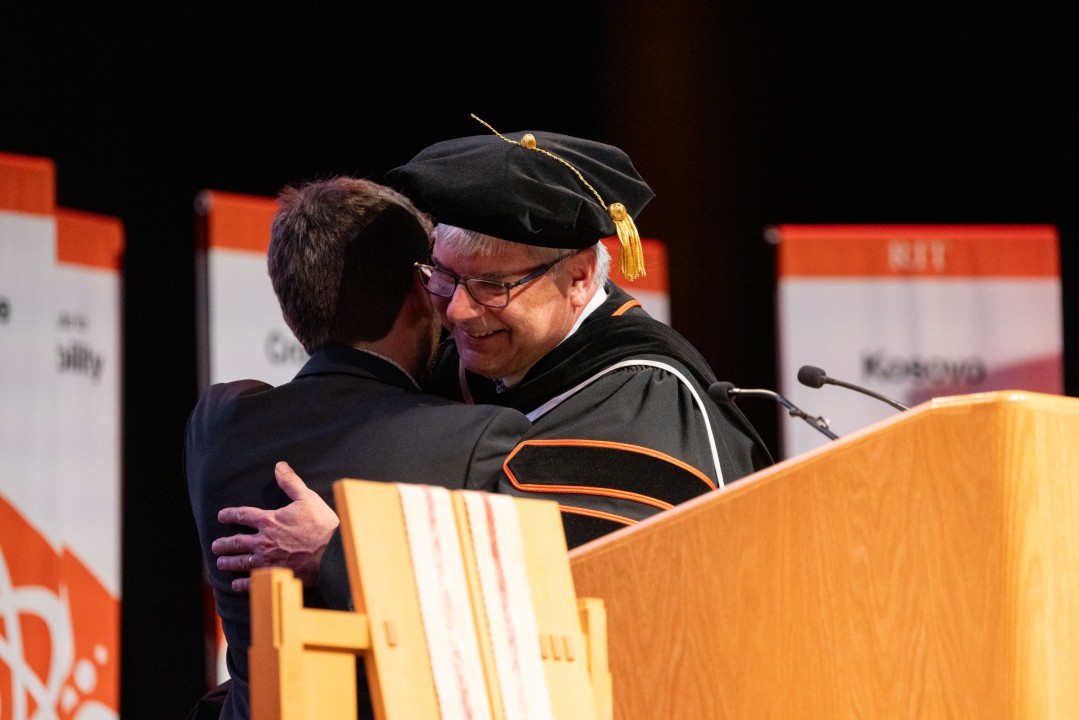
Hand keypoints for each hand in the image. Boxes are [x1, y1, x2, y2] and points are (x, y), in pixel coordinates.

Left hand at [212, 461, 339, 591]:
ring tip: (220, 562)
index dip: (230, 515)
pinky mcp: (274, 576)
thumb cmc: (322, 525)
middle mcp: (263, 541)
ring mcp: (267, 561)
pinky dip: (242, 584)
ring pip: (241, 562)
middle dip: (223, 544)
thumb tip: (279, 466)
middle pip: (236, 542)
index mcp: (269, 521)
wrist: (333, 554)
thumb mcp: (307, 498)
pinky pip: (252, 582)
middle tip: (215, 546)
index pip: (243, 515)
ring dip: (228, 562)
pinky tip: (236, 584)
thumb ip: (291, 482)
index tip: (221, 516)